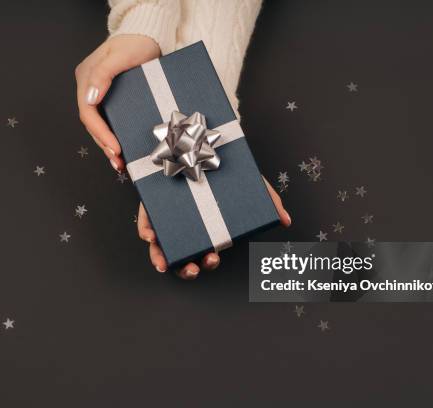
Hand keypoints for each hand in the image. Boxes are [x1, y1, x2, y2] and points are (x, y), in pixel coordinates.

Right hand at [75, 34, 160, 171]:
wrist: (149, 36)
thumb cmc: (136, 42)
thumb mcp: (120, 56)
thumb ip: (102, 74)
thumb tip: (90, 98)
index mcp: (86, 77)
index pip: (88, 111)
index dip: (99, 132)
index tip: (114, 147)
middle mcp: (90, 87)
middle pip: (92, 123)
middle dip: (104, 144)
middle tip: (117, 160)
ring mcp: (100, 93)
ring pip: (100, 125)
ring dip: (107, 145)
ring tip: (118, 162)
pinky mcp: (113, 99)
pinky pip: (110, 121)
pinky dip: (114, 136)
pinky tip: (121, 150)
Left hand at [138, 177, 290, 279]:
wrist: (205, 138)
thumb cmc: (228, 168)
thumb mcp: (250, 183)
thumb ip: (268, 201)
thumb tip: (286, 220)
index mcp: (208, 228)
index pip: (205, 253)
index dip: (207, 262)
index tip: (212, 259)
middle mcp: (187, 226)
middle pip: (183, 257)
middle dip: (187, 269)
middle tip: (196, 267)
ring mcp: (169, 217)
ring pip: (161, 246)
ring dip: (161, 258)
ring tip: (164, 264)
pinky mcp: (153, 202)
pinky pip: (146, 221)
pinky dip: (146, 231)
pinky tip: (150, 236)